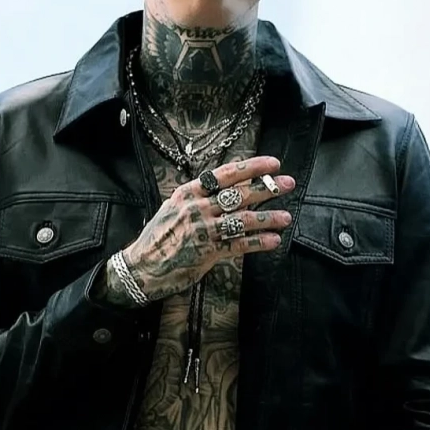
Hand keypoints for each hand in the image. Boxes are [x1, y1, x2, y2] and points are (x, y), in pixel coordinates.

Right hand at [124, 156, 294, 301]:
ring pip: (243, 220)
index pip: (225, 174)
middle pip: (239, 194)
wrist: (142, 266)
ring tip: (286, 217)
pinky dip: (258, 243)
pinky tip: (274, 240)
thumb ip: (199, 198)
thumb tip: (230, 189)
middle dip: (267, 187)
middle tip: (288, 183)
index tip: (273, 163)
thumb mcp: (174, 208)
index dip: (252, 167)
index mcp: (188, 192)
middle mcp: (196, 208)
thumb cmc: (159, 236)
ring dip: (268, 218)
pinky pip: (238, 245)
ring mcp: (202, 230)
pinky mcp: (206, 253)